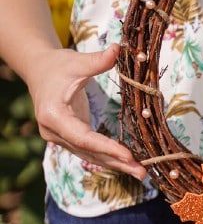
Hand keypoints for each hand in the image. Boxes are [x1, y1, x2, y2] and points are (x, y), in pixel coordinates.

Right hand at [29, 43, 146, 179]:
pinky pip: (89, 151)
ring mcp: (58, 138)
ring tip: (140, 172)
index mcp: (54, 115)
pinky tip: (127, 164)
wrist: (40, 71)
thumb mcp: (77, 62)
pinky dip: (108, 157)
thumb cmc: (58, 65)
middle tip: (143, 173)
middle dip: (117, 162)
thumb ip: (98, 60)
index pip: (83, 137)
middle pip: (89, 151)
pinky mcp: (68, 138)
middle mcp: (53, 132)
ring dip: (115, 164)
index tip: (129, 156)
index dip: (107, 147)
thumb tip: (118, 50)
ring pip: (90, 155)